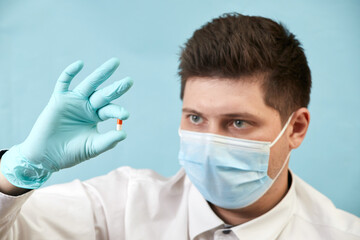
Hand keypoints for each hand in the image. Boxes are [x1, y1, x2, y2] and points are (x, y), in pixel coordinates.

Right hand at [0, 58, 132, 188]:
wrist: (46, 157)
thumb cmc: (70, 153)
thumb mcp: (92, 147)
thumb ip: (108, 141)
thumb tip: (124, 133)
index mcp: (96, 117)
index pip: (110, 110)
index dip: (117, 111)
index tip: (125, 115)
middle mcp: (87, 106)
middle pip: (105, 94)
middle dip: (116, 88)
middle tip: (130, 81)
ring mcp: (73, 101)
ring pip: (90, 84)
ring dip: (102, 73)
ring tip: (115, 62)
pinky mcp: (58, 99)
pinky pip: (64, 83)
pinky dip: (70, 73)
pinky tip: (80, 64)